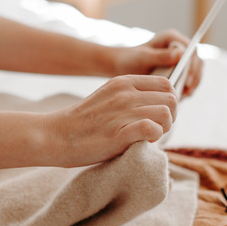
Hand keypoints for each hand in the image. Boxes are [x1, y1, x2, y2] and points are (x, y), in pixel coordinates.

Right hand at [45, 75, 177, 166]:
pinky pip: (153, 128)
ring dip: (163, 129)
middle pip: (171, 100)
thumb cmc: (83, 123)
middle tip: (156, 131)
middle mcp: (125, 93)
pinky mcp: (119, 133)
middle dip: (170, 118)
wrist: (55, 136)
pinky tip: (141, 143)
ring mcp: (122, 112)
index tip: (158, 117)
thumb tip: (160, 107)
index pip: (166, 84)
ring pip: (166, 114)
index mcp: (124, 82)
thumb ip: (131, 97)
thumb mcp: (108, 97)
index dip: (168, 102)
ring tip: (148, 138)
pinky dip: (154, 138)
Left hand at [111, 29, 203, 96]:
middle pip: (196, 61)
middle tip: (188, 92)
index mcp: (171, 38)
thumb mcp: (143, 58)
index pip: (191, 51)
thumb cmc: (130, 59)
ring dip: (192, 84)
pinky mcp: (179, 69)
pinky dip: (186, 88)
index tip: (188, 81)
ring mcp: (180, 58)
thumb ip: (160, 56)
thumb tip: (179, 54)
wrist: (123, 66)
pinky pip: (188, 78)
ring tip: (184, 97)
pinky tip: (180, 97)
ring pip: (195, 71)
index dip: (192, 66)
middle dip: (194, 77)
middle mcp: (178, 46)